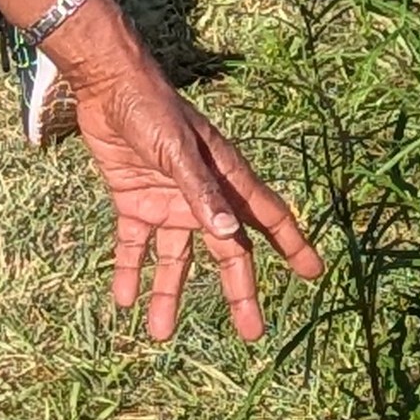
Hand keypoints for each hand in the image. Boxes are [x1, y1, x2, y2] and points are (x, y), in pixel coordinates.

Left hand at [66, 40, 322, 340]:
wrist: (107, 86)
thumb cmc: (152, 110)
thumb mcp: (177, 151)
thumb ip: (201, 193)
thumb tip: (229, 236)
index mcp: (225, 179)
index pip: (267, 218)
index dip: (292, 245)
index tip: (312, 273)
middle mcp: (202, 196)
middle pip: (227, 251)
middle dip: (239, 290)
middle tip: (251, 333)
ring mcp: (169, 201)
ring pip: (176, 258)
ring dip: (169, 292)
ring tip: (158, 333)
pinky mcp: (135, 201)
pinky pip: (134, 245)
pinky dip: (130, 271)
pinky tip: (123, 300)